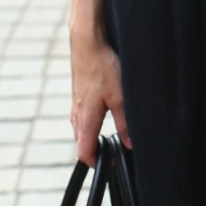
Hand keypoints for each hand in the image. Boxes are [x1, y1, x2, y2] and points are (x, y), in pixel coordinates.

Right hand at [70, 34, 131, 165]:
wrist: (87, 41)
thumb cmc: (101, 66)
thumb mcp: (119, 96)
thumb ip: (124, 122)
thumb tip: (129, 144)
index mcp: (86, 119)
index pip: (84, 153)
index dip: (96, 163)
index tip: (109, 164)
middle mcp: (77, 114)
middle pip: (81, 143)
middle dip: (94, 151)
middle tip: (111, 152)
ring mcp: (76, 102)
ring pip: (80, 128)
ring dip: (91, 136)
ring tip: (107, 135)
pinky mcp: (78, 91)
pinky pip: (80, 114)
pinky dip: (89, 121)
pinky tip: (100, 112)